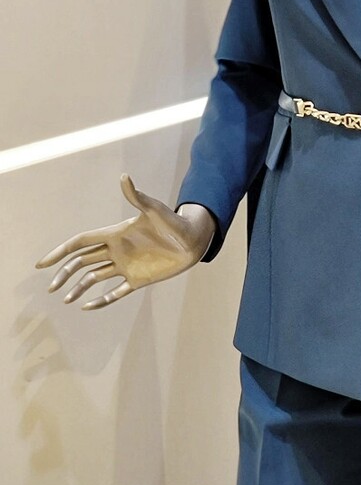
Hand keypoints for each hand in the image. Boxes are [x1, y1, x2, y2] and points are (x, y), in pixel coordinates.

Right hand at [34, 173, 214, 309]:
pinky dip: (101, 300)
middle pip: (82, 262)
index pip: (81, 243)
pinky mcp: (138, 279)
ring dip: (79, 288)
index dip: (61, 251)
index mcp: (115, 234)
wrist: (193, 240)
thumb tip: (124, 177)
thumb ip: (138, 197)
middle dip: (64, 273)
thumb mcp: (155, 210)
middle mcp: (116, 251)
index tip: (43, 263)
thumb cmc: (175, 222)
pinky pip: (115, 293)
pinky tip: (88, 307)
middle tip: (50, 288)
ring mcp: (126, 266)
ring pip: (95, 278)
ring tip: (66, 300)